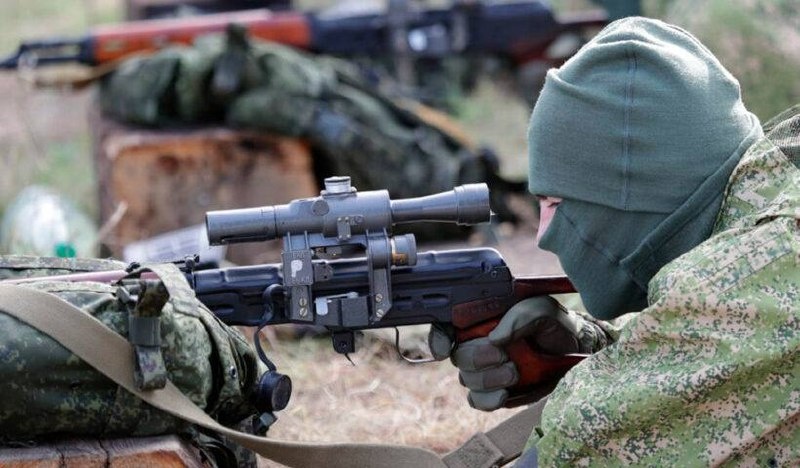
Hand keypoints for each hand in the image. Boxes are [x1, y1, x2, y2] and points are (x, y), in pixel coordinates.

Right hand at [429, 296, 607, 410]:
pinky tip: (505, 393)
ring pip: (466, 379)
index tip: (443, 348)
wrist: (575, 354)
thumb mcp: (542, 310)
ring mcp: (485, 369)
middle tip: (503, 356)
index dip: (437, 337)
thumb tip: (495, 337)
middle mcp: (478, 343)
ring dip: (488, 379)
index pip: (446, 325)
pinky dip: (488, 399)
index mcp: (482, 319)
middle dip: (477, 359)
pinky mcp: (495, 391)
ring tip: (514, 372)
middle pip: (456, 355)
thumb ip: (519, 316)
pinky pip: (477, 400)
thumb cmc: (555, 326)